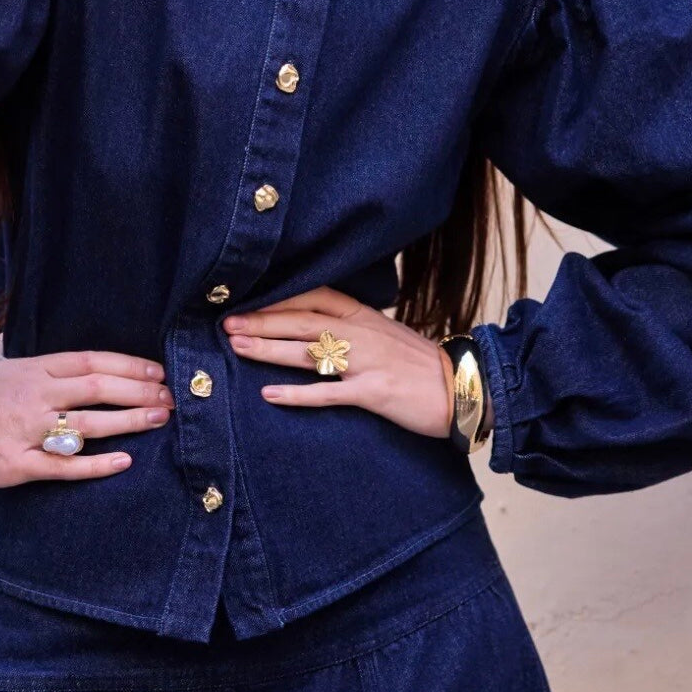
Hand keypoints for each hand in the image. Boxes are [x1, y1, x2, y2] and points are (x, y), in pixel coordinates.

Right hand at [0, 343, 175, 491]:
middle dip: (140, 390)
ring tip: (161, 418)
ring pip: (90, 425)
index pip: (90, 361)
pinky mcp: (17, 465)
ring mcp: (27, 431)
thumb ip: (14, 347)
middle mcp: (35, 396)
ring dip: (130, 421)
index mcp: (31, 369)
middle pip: (99, 388)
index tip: (157, 369)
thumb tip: (21, 323)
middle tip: (172, 395)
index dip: (128, 364)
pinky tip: (125, 461)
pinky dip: (96, 464)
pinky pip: (65, 466)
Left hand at [222, 285, 453, 438]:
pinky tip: (269, 394)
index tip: (246, 299)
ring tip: (237, 348)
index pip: (313, 297)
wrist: (464, 388)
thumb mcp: (386, 333)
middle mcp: (361, 334)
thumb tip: (316, 324)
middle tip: (227, 324)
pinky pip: (328, 393)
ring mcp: (366, 363)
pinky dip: (297, 394)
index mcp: (363, 316)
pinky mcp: (372, 393)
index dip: (278, 298)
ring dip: (269, 350)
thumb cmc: (420, 364)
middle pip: (302, 322)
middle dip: (262, 321)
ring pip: (308, 353)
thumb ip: (353, 326)